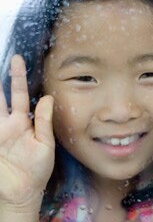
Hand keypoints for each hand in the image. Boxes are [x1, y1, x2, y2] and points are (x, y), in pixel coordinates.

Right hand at [0, 55, 54, 207]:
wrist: (22, 193)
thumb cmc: (37, 170)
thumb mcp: (45, 144)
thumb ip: (44, 121)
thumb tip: (48, 98)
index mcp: (24, 123)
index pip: (20, 94)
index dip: (18, 77)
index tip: (18, 60)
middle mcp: (7, 124)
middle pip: (0, 95)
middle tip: (1, 59)